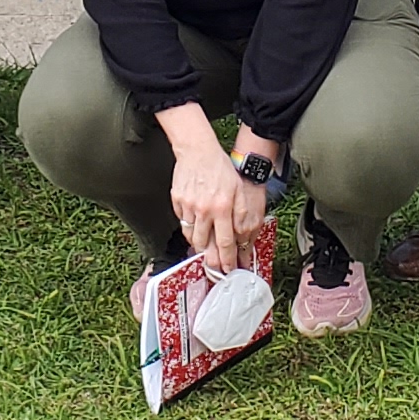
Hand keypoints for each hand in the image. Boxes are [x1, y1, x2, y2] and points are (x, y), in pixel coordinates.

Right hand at [168, 129, 266, 272]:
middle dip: (210, 258)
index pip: (225, 242)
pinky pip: (182, 222)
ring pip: (191, 236)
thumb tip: (241, 234)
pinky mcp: (177, 202)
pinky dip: (189, 226)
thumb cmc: (219, 167)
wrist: (197, 151)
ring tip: (205, 245)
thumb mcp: (239, 189)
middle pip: (204, 245)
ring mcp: (188, 207)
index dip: (227, 259)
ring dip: (199, 244)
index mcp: (222, 208)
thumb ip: (241, 213)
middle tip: (214, 265)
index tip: (228, 268)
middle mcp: (204, 210)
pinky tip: (196, 222)